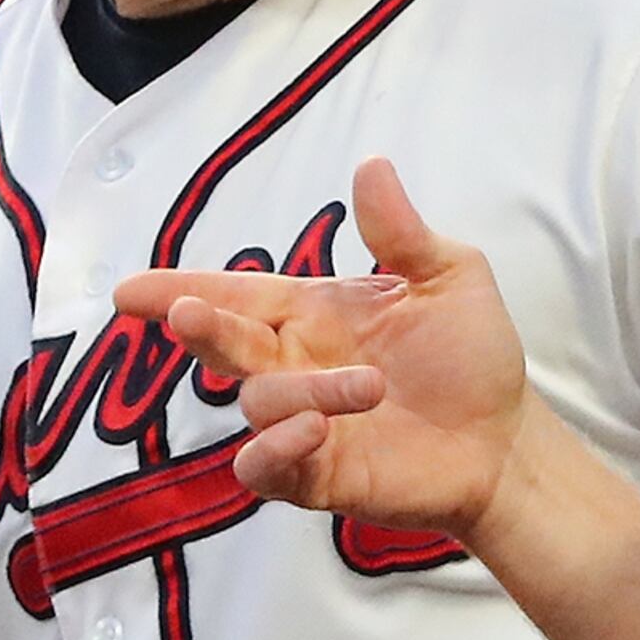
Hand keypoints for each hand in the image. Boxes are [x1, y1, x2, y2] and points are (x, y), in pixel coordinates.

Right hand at [115, 157, 534, 535]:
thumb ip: (402, 233)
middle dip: (200, 328)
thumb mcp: (449, 279)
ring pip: (257, 403)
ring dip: (304, 391)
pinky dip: (275, 449)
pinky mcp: (315, 476)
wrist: (507, 440)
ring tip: (371, 386)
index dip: (179, 289)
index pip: (234, 295)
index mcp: (312, 312)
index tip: (131, 290)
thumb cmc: (472, 357)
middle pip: (224, 345)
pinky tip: (314, 431)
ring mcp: (300, 424)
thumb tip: (372, 164)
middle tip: (189, 313)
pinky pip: (264, 468)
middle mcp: (294, 366)